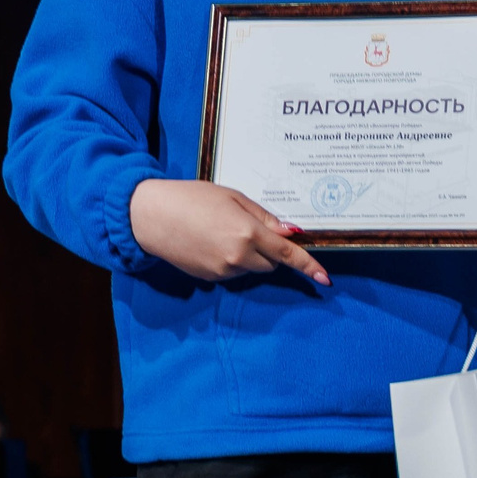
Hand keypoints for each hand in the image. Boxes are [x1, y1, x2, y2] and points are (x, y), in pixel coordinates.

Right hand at [130, 178, 330, 286]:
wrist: (151, 216)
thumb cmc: (192, 198)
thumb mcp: (232, 197)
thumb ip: (263, 217)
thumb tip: (288, 233)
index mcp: (248, 232)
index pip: (287, 254)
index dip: (309, 266)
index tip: (325, 279)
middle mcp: (239, 256)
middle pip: (272, 263)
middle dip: (270, 250)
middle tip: (249, 228)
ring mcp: (224, 271)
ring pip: (252, 268)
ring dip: (249, 256)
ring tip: (222, 232)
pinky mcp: (211, 279)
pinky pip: (233, 273)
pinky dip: (232, 261)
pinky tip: (211, 244)